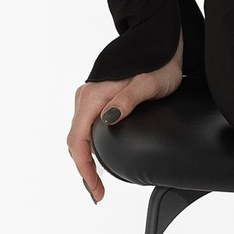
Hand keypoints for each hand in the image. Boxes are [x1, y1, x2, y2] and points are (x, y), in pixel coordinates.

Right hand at [67, 30, 183, 203]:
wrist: (157, 39)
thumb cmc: (159, 61)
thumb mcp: (149, 83)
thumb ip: (128, 99)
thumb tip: (108, 119)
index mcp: (94, 95)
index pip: (78, 139)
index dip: (84, 168)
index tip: (96, 189)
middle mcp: (86, 95)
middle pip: (75, 140)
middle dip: (84, 169)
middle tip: (97, 193)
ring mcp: (89, 95)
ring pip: (78, 133)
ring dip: (84, 158)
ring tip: (96, 181)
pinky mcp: (96, 96)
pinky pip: (84, 125)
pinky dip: (87, 145)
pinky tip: (96, 156)